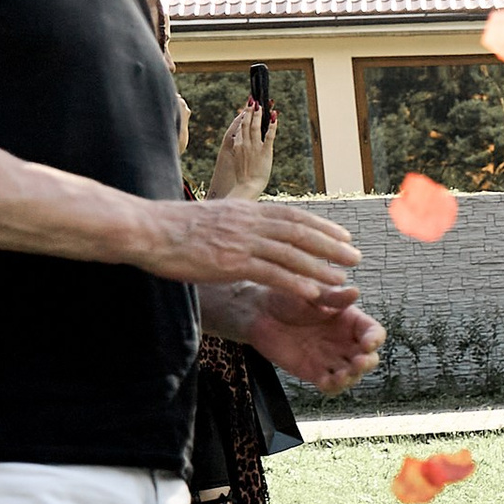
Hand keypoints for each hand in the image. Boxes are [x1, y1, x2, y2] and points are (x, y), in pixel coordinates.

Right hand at [131, 194, 364, 292]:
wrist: (147, 230)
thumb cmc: (173, 227)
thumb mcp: (212, 217)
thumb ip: (235, 223)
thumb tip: (247, 227)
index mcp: (245, 210)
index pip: (292, 216)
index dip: (321, 226)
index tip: (342, 234)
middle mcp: (249, 222)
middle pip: (300, 233)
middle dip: (331, 245)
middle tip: (356, 256)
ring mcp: (241, 242)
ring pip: (292, 254)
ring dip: (321, 267)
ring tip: (344, 279)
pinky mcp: (230, 262)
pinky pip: (271, 274)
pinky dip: (297, 283)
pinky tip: (314, 293)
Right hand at [207, 102, 276, 200]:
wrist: (247, 186)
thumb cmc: (243, 177)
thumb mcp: (237, 160)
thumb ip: (239, 149)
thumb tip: (241, 141)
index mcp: (237, 145)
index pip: (239, 127)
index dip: (243, 117)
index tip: (245, 109)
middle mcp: (244, 143)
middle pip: (246, 123)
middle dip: (250, 111)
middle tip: (253, 102)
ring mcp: (255, 146)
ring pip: (255, 126)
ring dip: (258, 114)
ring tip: (261, 105)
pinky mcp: (265, 151)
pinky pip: (269, 135)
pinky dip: (272, 125)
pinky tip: (275, 117)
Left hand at [216, 281, 386, 395]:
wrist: (259, 313)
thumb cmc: (287, 297)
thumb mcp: (312, 294)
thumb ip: (333, 297)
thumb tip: (354, 291)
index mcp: (350, 320)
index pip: (373, 332)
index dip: (374, 339)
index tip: (368, 343)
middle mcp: (345, 341)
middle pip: (368, 358)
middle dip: (366, 362)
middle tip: (358, 362)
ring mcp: (331, 358)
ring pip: (352, 375)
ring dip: (351, 378)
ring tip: (341, 375)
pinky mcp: (315, 372)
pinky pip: (331, 385)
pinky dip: (332, 387)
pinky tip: (327, 382)